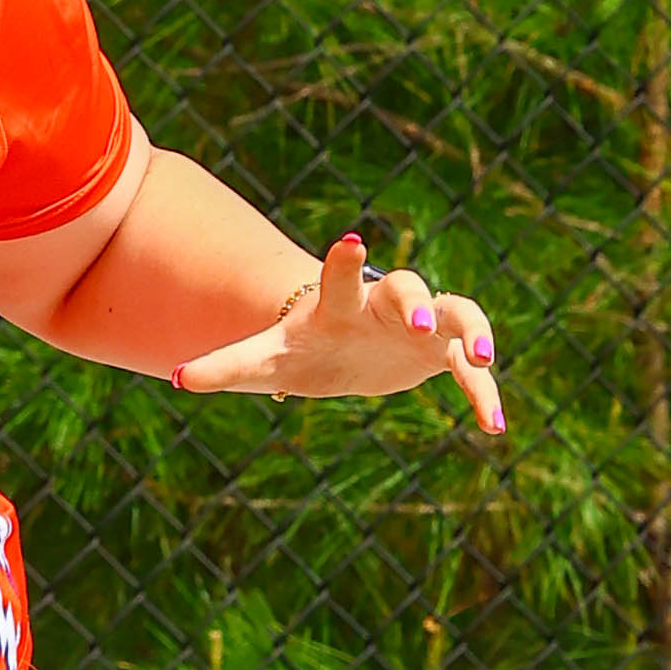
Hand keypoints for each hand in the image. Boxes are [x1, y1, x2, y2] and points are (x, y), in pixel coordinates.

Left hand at [173, 231, 506, 439]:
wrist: (341, 352)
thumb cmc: (301, 347)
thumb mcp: (265, 359)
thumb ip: (224, 365)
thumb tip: (177, 377)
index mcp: (340, 302)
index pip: (342, 273)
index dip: (347, 260)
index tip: (349, 242)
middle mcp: (386, 304)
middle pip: (408, 287)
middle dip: (413, 300)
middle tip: (414, 321)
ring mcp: (420, 324)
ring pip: (455, 315)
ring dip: (470, 332)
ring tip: (480, 359)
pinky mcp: (442, 353)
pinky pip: (470, 370)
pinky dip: (482, 393)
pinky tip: (493, 427)